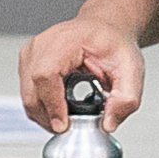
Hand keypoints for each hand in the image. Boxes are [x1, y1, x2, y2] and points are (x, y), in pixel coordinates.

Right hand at [17, 18, 145, 131]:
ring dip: (45, 114)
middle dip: (49, 116)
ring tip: (68, 116)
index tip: (64, 124)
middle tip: (70, 127)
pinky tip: (61, 107)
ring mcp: (31, 53)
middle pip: (32, 90)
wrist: (104, 30)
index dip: (52, 103)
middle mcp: (42, 44)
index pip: (46, 74)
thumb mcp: (131, 69)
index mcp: (64, 40)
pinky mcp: (28, 64)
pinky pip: (28, 94)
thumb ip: (126, 99)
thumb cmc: (113, 44)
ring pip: (27, 96)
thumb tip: (108, 123)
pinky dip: (43, 107)